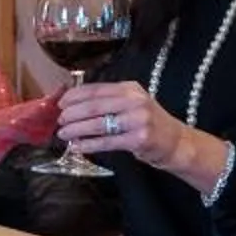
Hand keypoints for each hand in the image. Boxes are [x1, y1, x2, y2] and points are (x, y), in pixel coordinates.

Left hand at [56, 76, 181, 168]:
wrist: (176, 142)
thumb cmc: (149, 122)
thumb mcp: (132, 103)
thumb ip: (109, 101)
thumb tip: (74, 103)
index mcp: (130, 88)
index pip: (96, 89)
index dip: (74, 96)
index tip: (60, 103)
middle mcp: (135, 101)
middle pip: (95, 105)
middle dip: (72, 113)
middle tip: (59, 121)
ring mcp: (138, 120)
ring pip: (99, 124)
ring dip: (77, 129)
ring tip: (63, 134)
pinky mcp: (139, 139)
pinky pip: (106, 141)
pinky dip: (88, 144)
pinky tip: (77, 146)